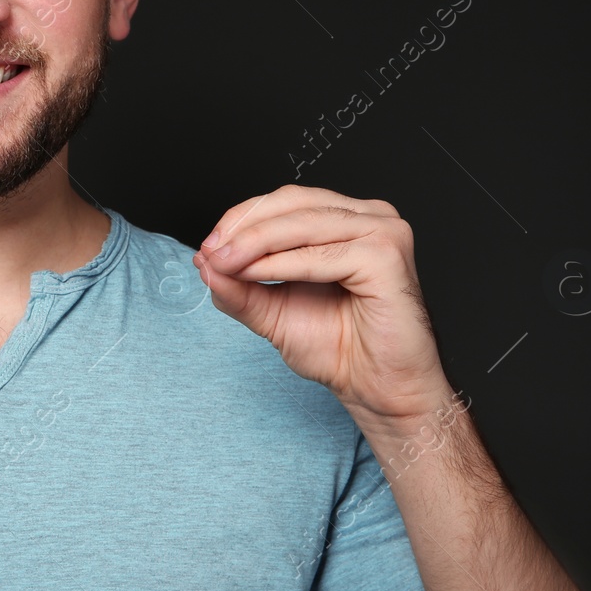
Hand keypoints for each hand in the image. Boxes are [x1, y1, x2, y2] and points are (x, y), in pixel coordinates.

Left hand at [193, 184, 447, 424]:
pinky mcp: (387, 257)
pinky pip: (320, 255)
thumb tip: (204, 261)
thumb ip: (239, 286)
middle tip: (211, 254)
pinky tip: (253, 274)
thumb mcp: (272, 311)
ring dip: (254, 243)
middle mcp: (370, 217)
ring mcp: (384, 233)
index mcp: (347, 219)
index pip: (286, 201)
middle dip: (243, 228)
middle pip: (293, 203)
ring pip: (302, 223)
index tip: (208, 247)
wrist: (376, 390)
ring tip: (224, 264)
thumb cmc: (338, 349)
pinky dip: (280, 264)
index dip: (242, 218)